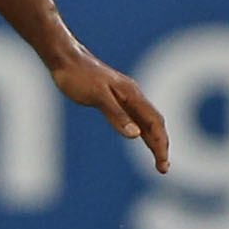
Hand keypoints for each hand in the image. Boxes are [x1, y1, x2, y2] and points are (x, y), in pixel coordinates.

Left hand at [52, 54, 170, 174]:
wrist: (65, 59)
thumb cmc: (78, 76)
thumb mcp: (97, 96)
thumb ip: (116, 115)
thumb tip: (136, 135)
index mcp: (132, 95)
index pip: (155, 123)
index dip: (161, 143)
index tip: (163, 163)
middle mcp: (133, 95)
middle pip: (155, 124)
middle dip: (161, 146)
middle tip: (163, 169)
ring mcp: (125, 97)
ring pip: (146, 121)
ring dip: (153, 140)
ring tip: (158, 161)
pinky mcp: (114, 98)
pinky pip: (134, 117)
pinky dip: (142, 131)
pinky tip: (140, 138)